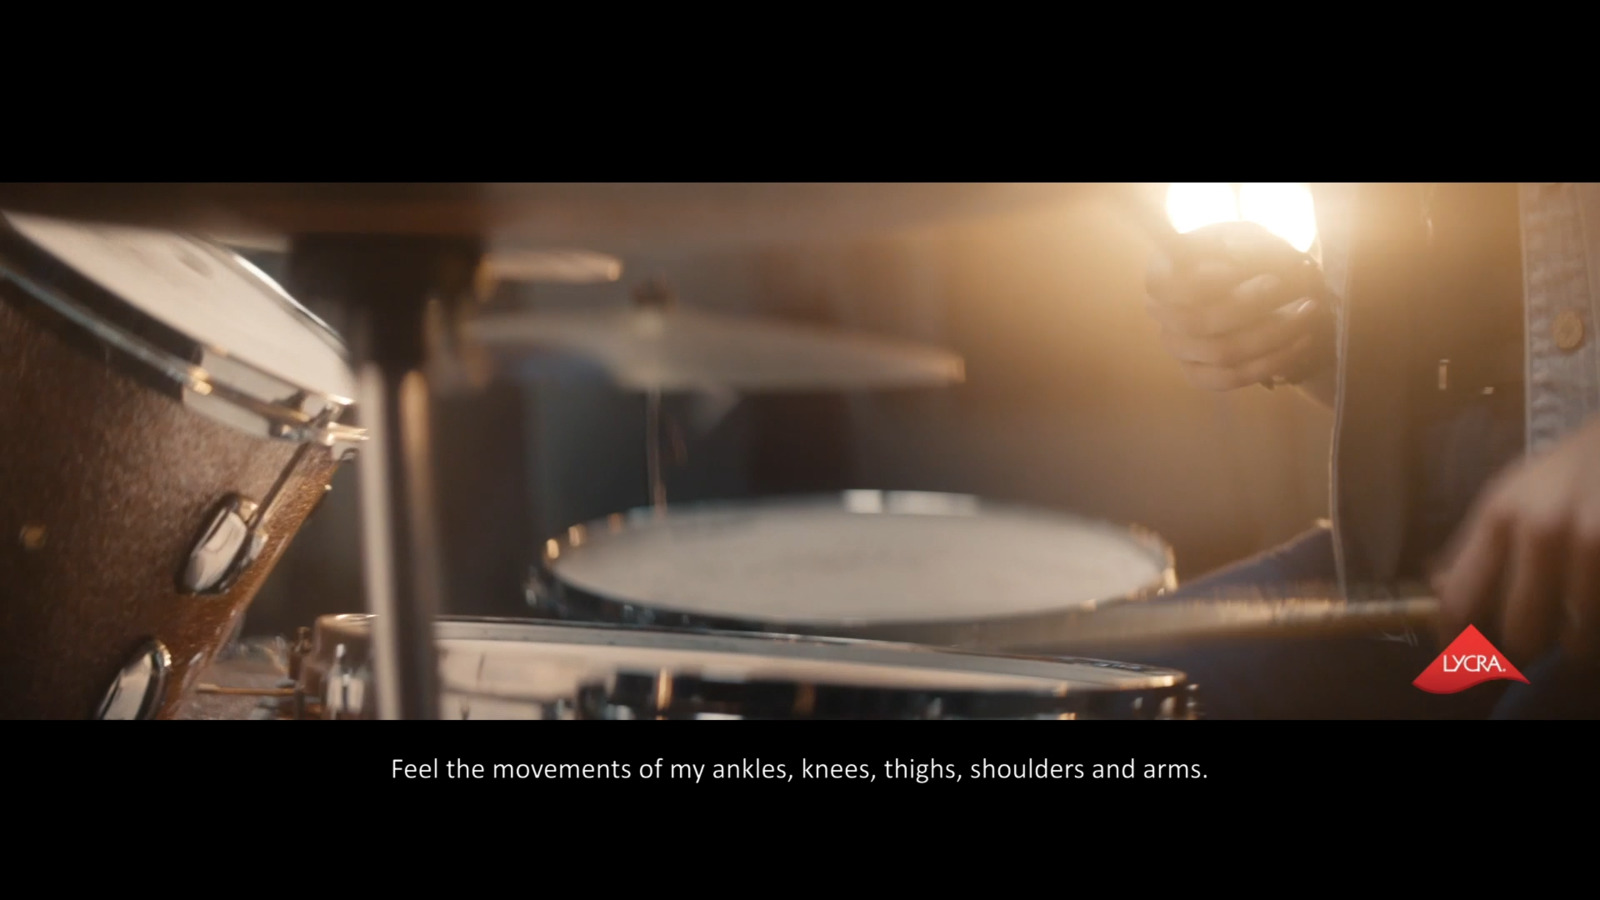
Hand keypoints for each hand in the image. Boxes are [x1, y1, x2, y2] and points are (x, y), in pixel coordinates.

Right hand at [1144, 221, 1333, 391]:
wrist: (1247, 283)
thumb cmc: (1240, 253)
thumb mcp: (1241, 236)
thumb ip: (1242, 246)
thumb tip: (1243, 262)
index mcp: (1159, 275)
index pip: (1170, 284)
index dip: (1208, 281)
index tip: (1253, 270)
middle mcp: (1159, 315)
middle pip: (1198, 322)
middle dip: (1251, 307)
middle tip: (1295, 290)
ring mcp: (1177, 348)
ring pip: (1221, 352)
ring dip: (1271, 335)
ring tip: (1308, 313)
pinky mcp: (1197, 374)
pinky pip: (1232, 378)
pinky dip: (1270, 362)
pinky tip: (1300, 343)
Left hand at [1431, 416, 1599, 661]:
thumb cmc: (1562, 475)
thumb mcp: (1507, 497)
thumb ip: (1472, 548)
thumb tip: (1439, 595)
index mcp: (1501, 517)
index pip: (1460, 601)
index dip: (1456, 640)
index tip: (1461, 659)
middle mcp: (1545, 532)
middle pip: (1521, 633)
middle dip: (1525, 651)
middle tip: (1532, 646)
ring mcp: (1594, 544)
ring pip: (1578, 641)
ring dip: (1577, 645)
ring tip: (1578, 624)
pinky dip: (1598, 628)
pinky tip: (1593, 607)